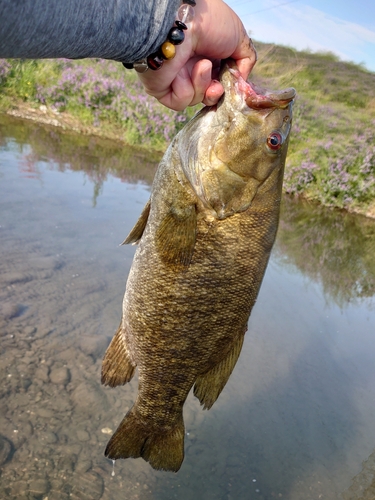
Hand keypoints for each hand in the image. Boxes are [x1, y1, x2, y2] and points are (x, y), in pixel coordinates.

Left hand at [137, 0, 256, 110]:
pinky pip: (180, 102)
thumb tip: (242, 81)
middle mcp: (191, 67)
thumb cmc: (209, 22)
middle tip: (216, 86)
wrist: (179, 22)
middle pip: (208, 95)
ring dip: (201, 84)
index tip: (233, 84)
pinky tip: (181, 72)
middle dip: (215, 93)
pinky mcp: (161, 88)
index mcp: (208, 55)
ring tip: (199, 65)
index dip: (227, 86)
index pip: (220, 81)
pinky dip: (185, 90)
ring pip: (195, 100)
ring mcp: (176, 78)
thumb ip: (246, 60)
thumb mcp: (239, 37)